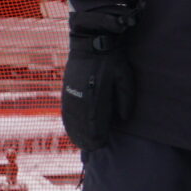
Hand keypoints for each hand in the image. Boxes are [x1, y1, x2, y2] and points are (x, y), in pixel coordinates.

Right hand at [59, 20, 133, 150]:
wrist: (91, 41)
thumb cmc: (112, 59)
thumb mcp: (124, 77)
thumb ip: (125, 98)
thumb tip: (123, 119)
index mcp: (96, 94)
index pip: (95, 122)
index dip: (97, 135)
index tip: (100, 145)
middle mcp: (81, 95)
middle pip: (82, 123)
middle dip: (86, 137)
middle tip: (91, 148)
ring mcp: (71, 91)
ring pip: (72, 117)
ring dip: (76, 131)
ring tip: (81, 143)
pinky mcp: (66, 87)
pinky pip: (65, 108)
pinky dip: (68, 120)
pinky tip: (70, 127)